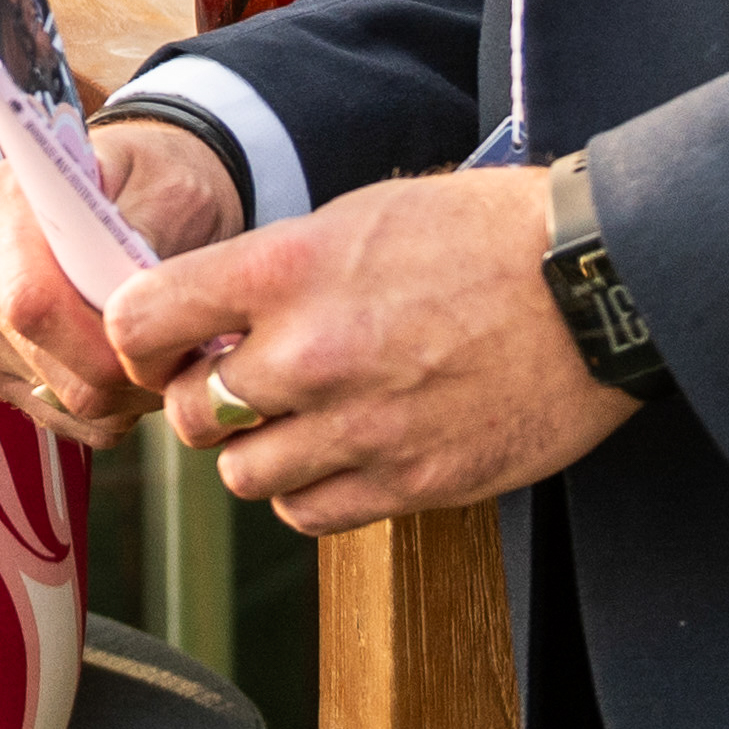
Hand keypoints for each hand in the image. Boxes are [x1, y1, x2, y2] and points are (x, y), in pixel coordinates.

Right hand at [0, 118, 240, 442]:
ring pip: (61, 394)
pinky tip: (138, 371)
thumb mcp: (172, 186)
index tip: (165, 334)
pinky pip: (62, 417)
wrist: (150, 200)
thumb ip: (147, 229)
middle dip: (125, 369)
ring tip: (169, 356)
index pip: (32, 298)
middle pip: (44, 354)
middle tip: (187, 353)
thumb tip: (133, 286)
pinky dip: (114, 411)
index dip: (100, 335)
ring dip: (128, 393)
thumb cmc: (163, 186)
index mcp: (7, 201)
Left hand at [110, 162, 637, 531]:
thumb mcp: (361, 215)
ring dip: (255, 453)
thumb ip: (278, 271)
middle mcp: (310, 354)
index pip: (143, 319)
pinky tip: (337, 457)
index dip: (138, 338)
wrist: (591, 287)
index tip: (158, 343)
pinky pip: (310, 514)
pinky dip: (309, 493)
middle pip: (188, 414)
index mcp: (287, 270)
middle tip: (230, 387)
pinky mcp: (411, 484)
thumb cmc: (484, 234)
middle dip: (196, 403)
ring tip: (292, 424)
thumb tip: (217, 315)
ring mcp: (360, 428)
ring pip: (242, 477)